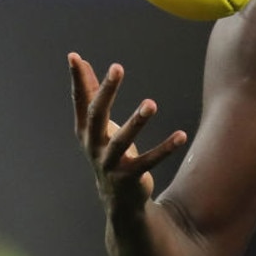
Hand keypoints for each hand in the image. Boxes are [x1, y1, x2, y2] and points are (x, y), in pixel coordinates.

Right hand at [70, 53, 186, 213]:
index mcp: (85, 131)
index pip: (80, 101)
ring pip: (123, 140)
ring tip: (151, 103)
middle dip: (106, 91)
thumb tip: (78, 60)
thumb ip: (90, 93)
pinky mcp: (129, 177)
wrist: (117, 199)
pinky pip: (149, 161)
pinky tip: (182, 135)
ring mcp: (110, 163)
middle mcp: (93, 145)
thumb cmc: (108, 151)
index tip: (74, 56)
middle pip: (97, 115)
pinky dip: (165, 148)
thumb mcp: (98, 124)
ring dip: (137, 121)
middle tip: (117, 67)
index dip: (77, 79)